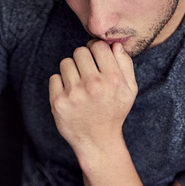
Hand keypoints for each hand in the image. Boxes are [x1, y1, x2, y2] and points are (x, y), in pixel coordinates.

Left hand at [48, 40, 137, 159]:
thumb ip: (125, 64)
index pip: (99, 46)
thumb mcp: (129, 90)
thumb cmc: (114, 111)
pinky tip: (70, 95)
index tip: (95, 58)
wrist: (98, 140)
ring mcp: (74, 94)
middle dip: (83, 59)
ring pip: (65, 62)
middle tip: (86, 73)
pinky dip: (60, 84)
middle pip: (80, 51)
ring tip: (78, 84)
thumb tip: (115, 44)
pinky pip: (54, 78)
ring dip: (71, 70)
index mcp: (112, 80)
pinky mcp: (58, 102)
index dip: (96, 49)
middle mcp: (93, 85)